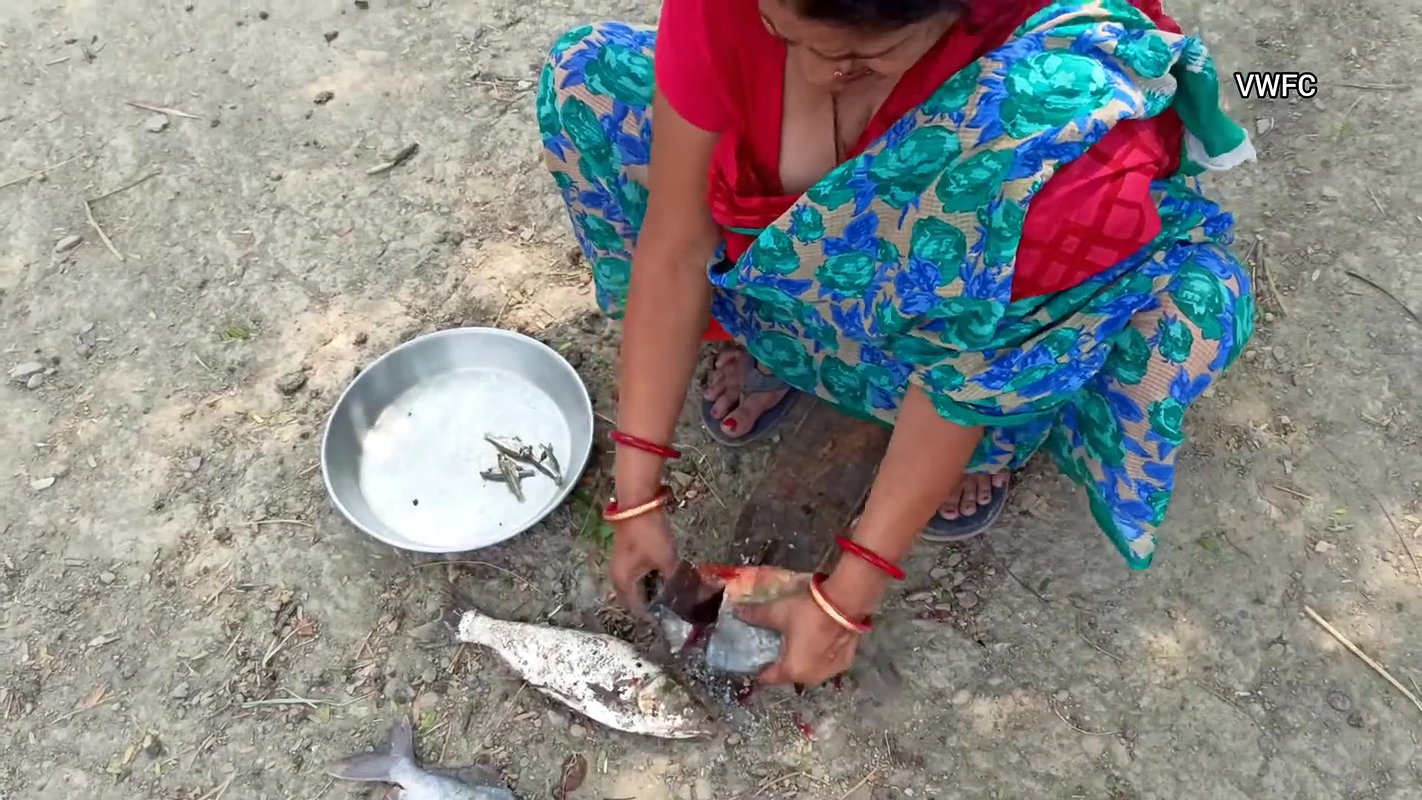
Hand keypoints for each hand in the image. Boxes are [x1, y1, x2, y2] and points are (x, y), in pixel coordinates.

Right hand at [608, 510, 677, 614]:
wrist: (638, 504)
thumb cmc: (649, 535)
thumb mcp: (667, 560)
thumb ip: (676, 580)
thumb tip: (690, 596)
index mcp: (623, 583)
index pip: (638, 609)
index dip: (656, 615)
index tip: (673, 617)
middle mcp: (617, 577)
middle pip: (637, 598)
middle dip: (656, 602)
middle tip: (675, 604)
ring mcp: (621, 564)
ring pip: (639, 584)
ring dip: (654, 588)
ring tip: (674, 590)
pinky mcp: (627, 553)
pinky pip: (639, 572)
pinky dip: (651, 576)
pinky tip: (666, 573)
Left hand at [734, 592, 860, 686]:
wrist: (844, 605)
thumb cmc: (807, 613)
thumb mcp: (777, 612)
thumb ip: (755, 615)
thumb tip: (737, 613)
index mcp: (792, 670)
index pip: (769, 678)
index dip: (760, 670)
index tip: (755, 663)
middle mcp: (811, 678)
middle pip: (790, 675)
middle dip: (783, 665)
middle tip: (777, 649)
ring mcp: (830, 672)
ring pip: (810, 671)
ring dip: (803, 662)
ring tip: (798, 646)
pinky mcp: (846, 663)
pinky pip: (826, 664)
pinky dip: (820, 657)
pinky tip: (818, 643)